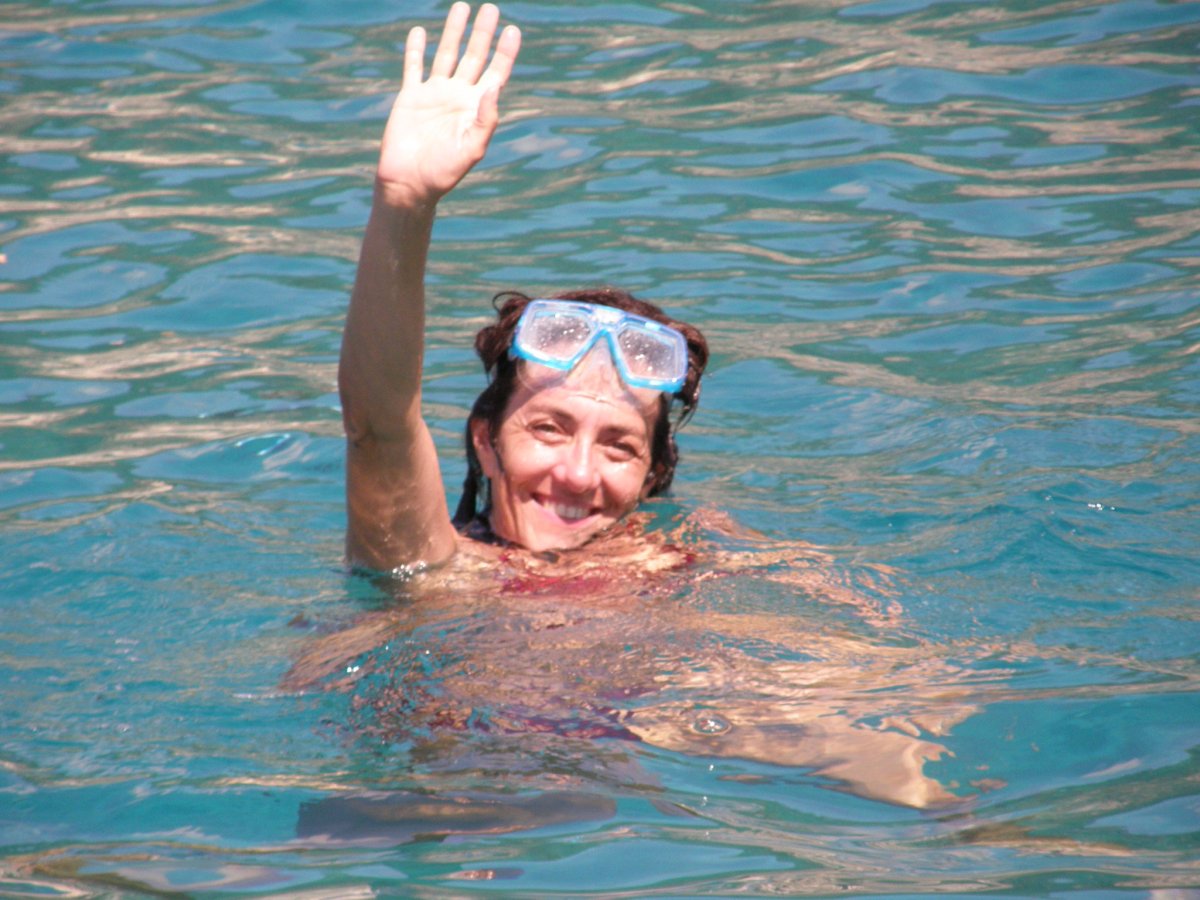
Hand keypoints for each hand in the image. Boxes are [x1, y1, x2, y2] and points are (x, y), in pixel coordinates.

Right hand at [376, 2, 520, 207]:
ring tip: (461, 7)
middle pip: (473, 57)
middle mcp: (457, 97)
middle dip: (482, 33)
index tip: (513, 30)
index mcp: (475, 109)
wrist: (410, 183)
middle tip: (490, 8)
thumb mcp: (472, 148)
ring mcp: (434, 95)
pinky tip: (420, 32)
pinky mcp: (411, 97)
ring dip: (454, 32)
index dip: (504, 53)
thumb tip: (494, 87)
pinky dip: (416, 50)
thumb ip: (485, 119)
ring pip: (446, 55)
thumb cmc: (444, 172)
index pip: (495, 74)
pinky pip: (414, 68)